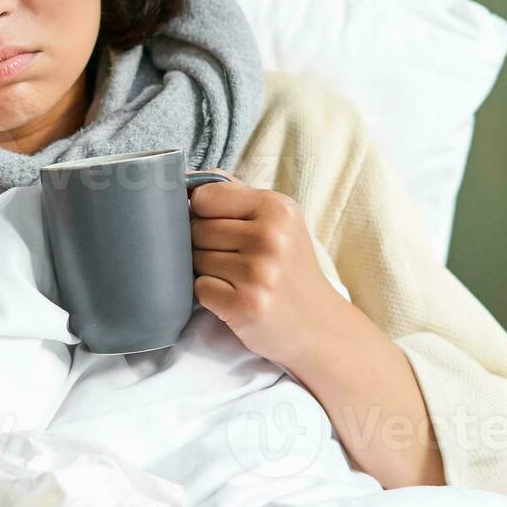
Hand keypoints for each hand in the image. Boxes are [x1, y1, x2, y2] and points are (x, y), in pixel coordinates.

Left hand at [189, 176, 360, 370]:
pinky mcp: (246, 305)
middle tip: (234, 259)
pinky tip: (234, 297)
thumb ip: (235, 194)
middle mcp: (270, 237)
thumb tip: (187, 181)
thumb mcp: (278, 221)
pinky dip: (210, 295)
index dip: (202, 213)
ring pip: (195, 259)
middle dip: (205, 245)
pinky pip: (199, 288)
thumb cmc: (290, 268)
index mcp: (277, 208)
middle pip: (197, 229)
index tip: (220, 227)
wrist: (319, 325)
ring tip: (237, 279)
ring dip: (207, 271)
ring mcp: (259, 273)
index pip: (204, 197)